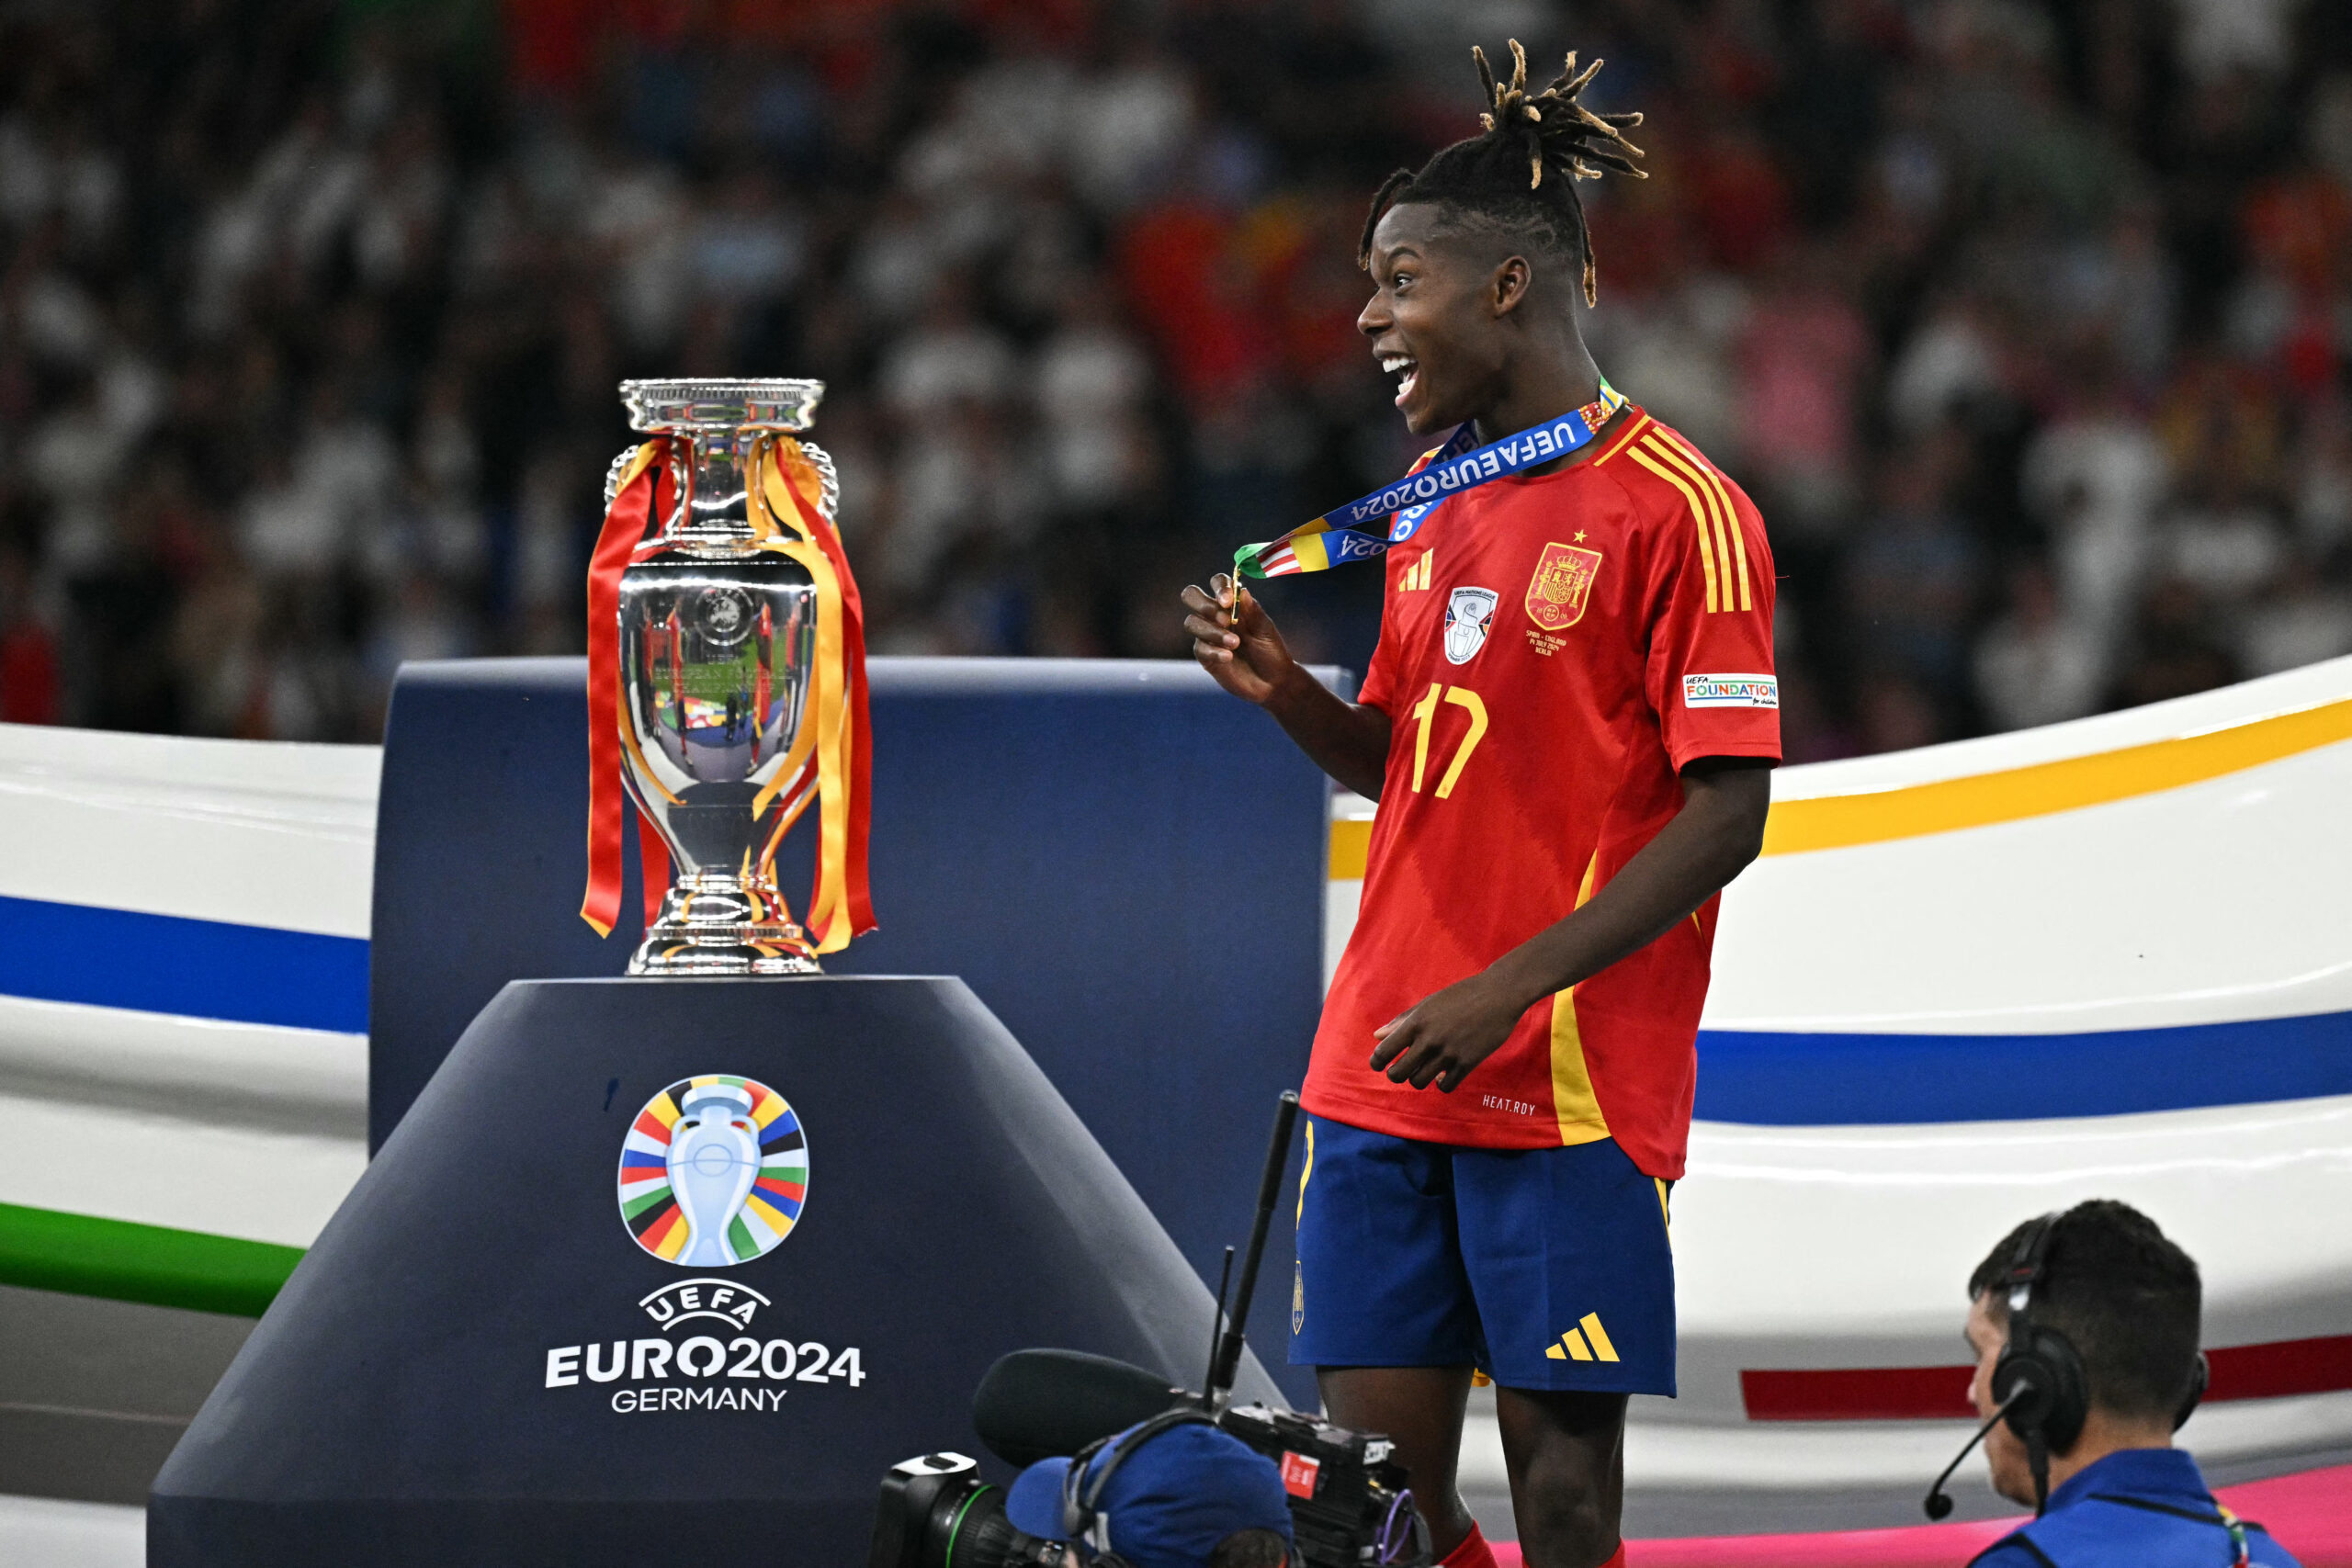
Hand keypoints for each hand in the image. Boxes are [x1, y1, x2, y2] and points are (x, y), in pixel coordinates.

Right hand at [1181, 573, 1296, 705]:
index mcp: (1232, 603)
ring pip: (1192, 622)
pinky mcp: (1205, 655)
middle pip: (1191, 596)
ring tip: (1235, 644)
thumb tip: (1240, 589)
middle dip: (1204, 604)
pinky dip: (1214, 651)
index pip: (1217, 583)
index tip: (1228, 601)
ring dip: (1213, 632)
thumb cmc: (1271, 650)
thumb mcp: (1265, 628)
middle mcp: (1215, 615)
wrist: (1273, 681)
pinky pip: (1200, 647)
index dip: (1219, 587)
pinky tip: (1229, 657)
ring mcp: (1208, 635)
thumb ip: (1252, 610)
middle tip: (1225, 620)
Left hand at [1369, 970, 1532, 1091]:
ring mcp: (1449, 1053)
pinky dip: (1441, 1084)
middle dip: (1395, 1075)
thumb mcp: (1427, 1004)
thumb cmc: (1461, 996)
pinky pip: (1445, 1087)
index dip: (1377, 1062)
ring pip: (1419, 1082)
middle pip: (1397, 1074)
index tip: (1380, 1064)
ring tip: (1424, 1070)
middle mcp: (1429, 1039)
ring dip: (1418, 1079)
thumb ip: (1402, 1021)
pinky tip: (1444, 1075)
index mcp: (1416, 1023)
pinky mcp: (1468, 1063)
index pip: (1384, 1052)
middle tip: (1402, 1070)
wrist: (1499, 994)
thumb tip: (1377, 1036)